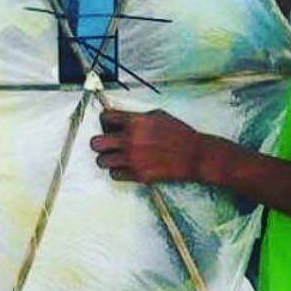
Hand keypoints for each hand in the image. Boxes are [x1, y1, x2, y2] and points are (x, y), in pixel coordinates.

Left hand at [91, 109, 205, 184]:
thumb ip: (135, 117)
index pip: (105, 118)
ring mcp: (133, 159)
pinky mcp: (138, 175)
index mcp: (136, 122)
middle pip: (96, 143)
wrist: (194, 155)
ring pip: (101, 161)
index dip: (105, 121)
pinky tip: (127, 166)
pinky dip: (118, 171)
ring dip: (107, 158)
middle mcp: (131, 140)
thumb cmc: (179, 134)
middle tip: (108, 143)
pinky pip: (114, 174)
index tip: (109, 125)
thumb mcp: (158, 115)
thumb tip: (119, 119)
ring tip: (116, 157)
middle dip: (100, 142)